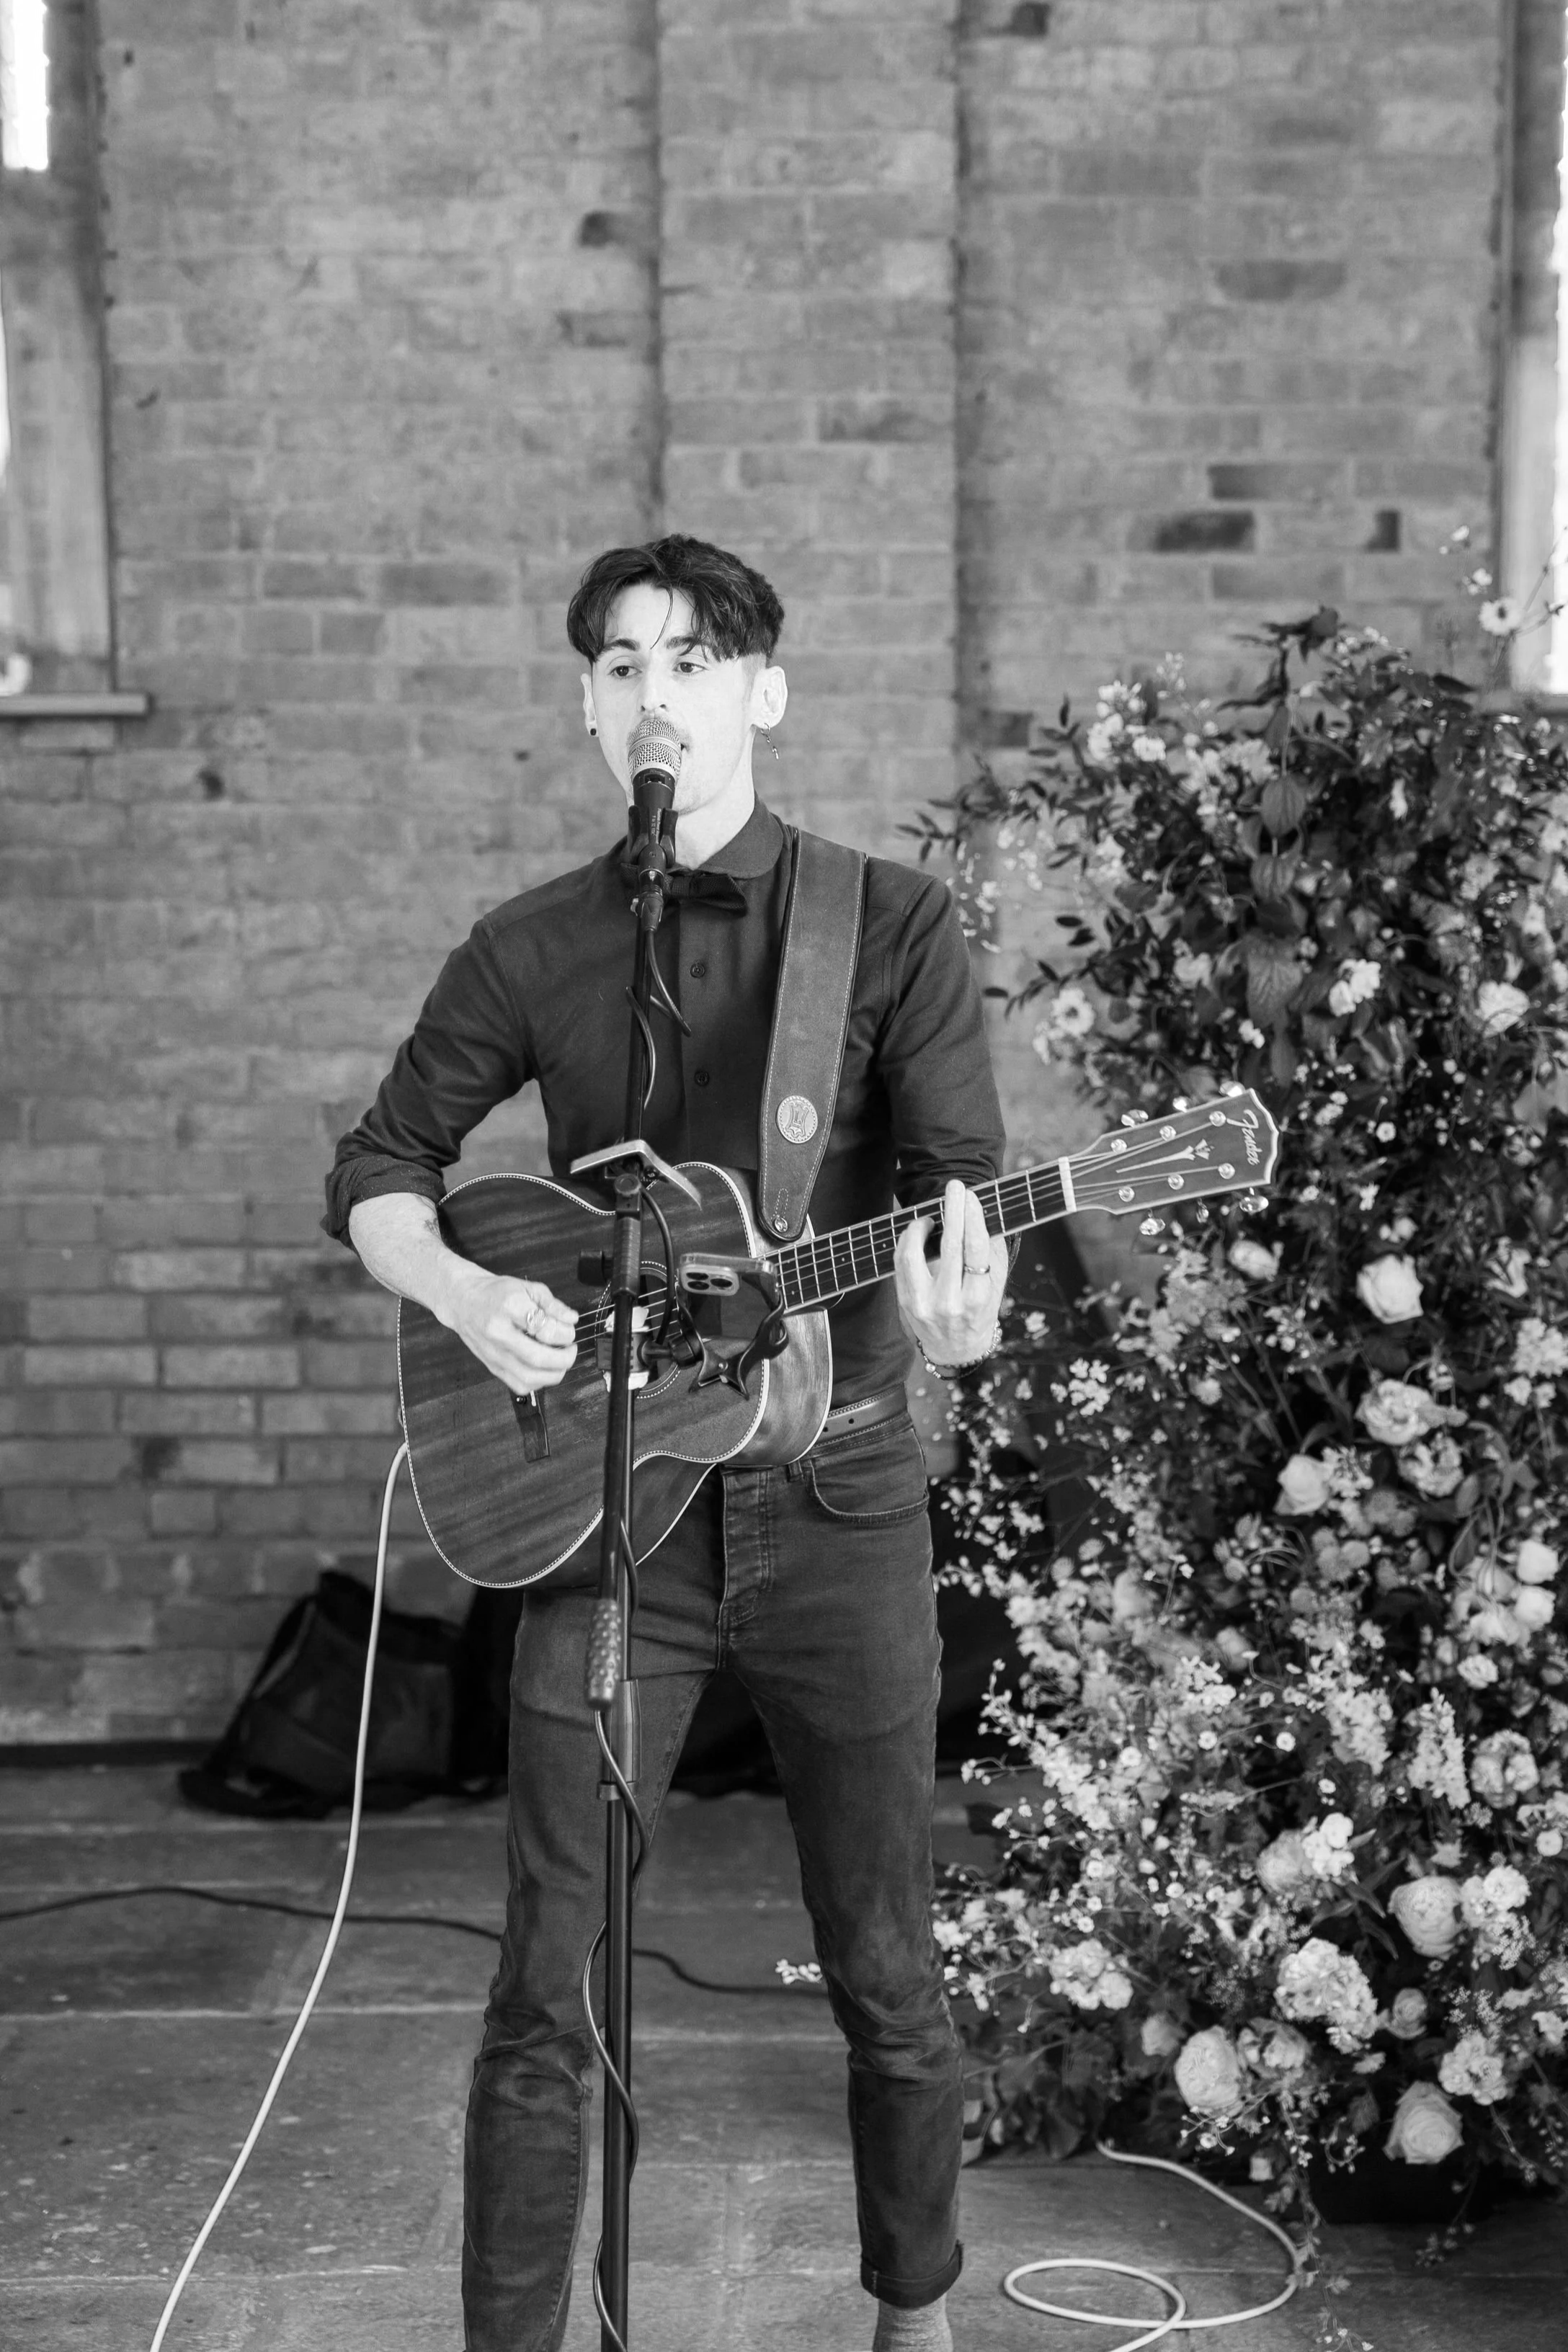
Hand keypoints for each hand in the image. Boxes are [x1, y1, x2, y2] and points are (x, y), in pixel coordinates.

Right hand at [443, 1267, 577, 1394]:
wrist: (463, 1301)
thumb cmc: (495, 1293)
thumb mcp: (527, 1287)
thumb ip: (552, 1304)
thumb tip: (571, 1319)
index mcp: (509, 1307)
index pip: (544, 1329)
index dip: (565, 1333)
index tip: (569, 1329)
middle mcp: (499, 1333)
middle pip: (537, 1358)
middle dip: (564, 1358)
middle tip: (571, 1349)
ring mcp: (494, 1354)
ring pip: (529, 1377)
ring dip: (554, 1374)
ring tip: (561, 1360)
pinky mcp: (492, 1367)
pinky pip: (519, 1385)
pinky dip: (538, 1382)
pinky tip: (544, 1370)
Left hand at [895, 1179, 1006, 1370]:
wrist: (956, 1349)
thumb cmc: (980, 1309)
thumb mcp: (995, 1286)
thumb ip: (991, 1252)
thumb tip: (982, 1212)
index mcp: (977, 1299)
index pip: (975, 1252)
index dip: (973, 1220)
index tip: (971, 1196)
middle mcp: (949, 1303)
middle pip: (949, 1248)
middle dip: (952, 1212)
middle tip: (955, 1186)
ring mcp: (923, 1305)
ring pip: (914, 1254)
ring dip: (920, 1227)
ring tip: (930, 1215)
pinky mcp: (905, 1303)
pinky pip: (901, 1264)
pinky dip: (908, 1242)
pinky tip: (918, 1231)